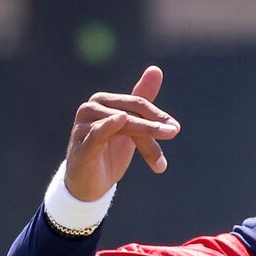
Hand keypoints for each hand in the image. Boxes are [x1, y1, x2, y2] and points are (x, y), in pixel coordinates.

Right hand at [65, 66, 178, 204]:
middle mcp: (91, 108)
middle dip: (153, 127)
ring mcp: (83, 125)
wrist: (88, 186)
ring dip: (145, 141)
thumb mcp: (130, 128)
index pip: (137, 104)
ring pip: (122, 125)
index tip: (175, 129)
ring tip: (160, 159)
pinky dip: (109, 126)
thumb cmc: (108, 153)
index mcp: (103, 102)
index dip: (157, 115)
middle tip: (173, 133)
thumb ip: (141, 101)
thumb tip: (156, 69)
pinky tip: (121, 119)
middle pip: (131, 113)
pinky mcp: (81, 145)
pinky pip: (97, 133)